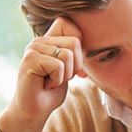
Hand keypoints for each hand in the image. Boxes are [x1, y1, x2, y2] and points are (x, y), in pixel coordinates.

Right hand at [0, 17, 84, 131]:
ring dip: (66, 74)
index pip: (68, 23)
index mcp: (49, 39)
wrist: (36, 108)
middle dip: (75, 65)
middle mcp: (40, 40)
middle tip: (60, 76)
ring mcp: (33, 48)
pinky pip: (59, 66)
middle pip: (75, 42)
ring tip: (52, 80)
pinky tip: (46, 84)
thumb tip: (100, 47)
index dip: (78, 44)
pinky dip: (58, 80)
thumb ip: (77, 54)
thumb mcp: (71, 69)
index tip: (73, 64)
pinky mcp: (30, 60)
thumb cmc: (54, 90)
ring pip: (68, 55)